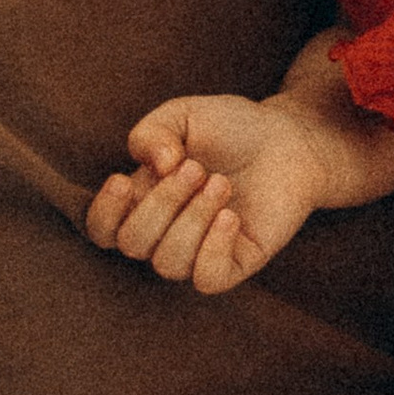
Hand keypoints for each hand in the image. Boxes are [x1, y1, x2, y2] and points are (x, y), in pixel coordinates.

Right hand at [84, 95, 327, 294]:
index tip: (122, 179)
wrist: (290, 140)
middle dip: (161, 203)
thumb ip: (152, 132)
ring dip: (191, 220)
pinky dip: (213, 249)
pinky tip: (231, 217)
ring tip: (221, 183)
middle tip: (197, 168)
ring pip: (168, 262)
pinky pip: (206, 279)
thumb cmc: (232, 128)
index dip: (104, 214)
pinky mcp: (235, 263)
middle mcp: (166, 233)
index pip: (103, 230)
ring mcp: (199, 252)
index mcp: (143, 201)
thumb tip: (154, 167)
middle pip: (133, 243)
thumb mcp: (184, 115)